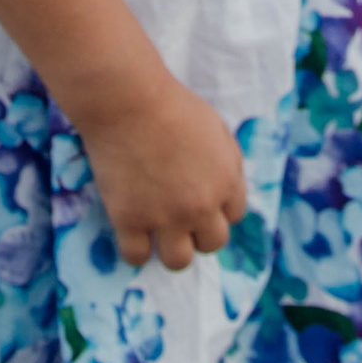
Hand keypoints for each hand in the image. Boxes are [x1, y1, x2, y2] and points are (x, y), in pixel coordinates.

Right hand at [78, 75, 249, 271]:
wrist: (129, 101)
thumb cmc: (172, 105)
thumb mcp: (216, 129)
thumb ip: (227, 163)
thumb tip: (225, 191)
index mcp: (227, 181)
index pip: (233, 217)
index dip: (215, 208)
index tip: (197, 199)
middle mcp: (202, 206)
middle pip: (212, 243)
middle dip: (198, 232)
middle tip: (178, 215)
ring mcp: (166, 217)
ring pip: (179, 261)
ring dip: (171, 248)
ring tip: (156, 231)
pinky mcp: (130, 220)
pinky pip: (136, 258)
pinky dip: (135, 250)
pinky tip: (130, 231)